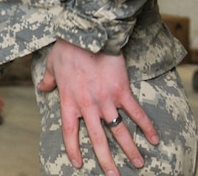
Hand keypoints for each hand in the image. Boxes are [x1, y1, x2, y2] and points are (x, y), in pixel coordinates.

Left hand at [37, 39, 158, 174]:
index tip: (78, 164)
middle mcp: (88, 106)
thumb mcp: (52, 65)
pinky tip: (155, 139)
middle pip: (97, 139)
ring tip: (139, 164)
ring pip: (119, 131)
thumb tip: (42, 87)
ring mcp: (106, 100)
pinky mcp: (122, 91)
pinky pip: (136, 113)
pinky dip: (147, 126)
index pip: (69, 132)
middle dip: (106, 160)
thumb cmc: (68, 48)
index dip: (73, 149)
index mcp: (69, 101)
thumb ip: (48, 80)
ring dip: (130, 149)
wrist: (88, 35)